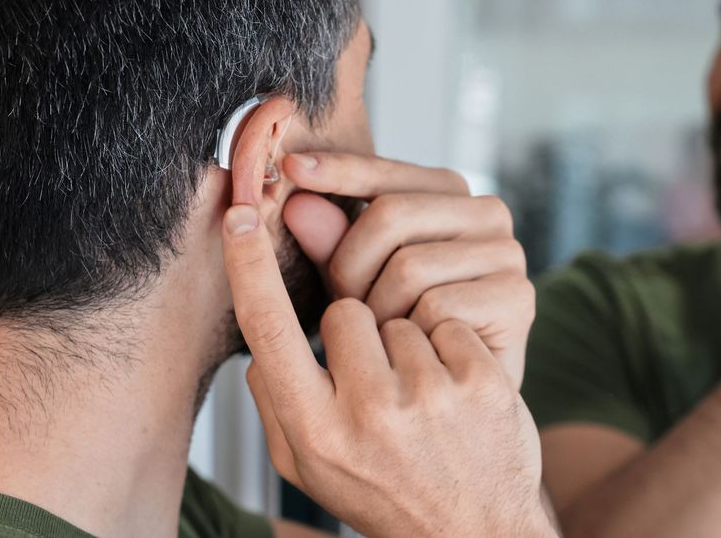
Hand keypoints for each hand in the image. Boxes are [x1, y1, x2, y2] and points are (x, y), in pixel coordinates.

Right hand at [221, 205, 553, 537]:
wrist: (476, 532)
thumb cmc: (383, 494)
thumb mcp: (310, 466)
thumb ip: (275, 396)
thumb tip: (259, 322)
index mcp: (313, 431)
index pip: (268, 330)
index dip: (249, 267)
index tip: (240, 214)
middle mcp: (368, 413)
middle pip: (342, 310)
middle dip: (356, 331)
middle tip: (377, 381)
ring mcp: (429, 395)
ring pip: (396, 315)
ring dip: (404, 342)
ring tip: (420, 398)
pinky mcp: (480, 380)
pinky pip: (446, 321)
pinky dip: (448, 346)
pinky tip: (454, 392)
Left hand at [281, 152, 533, 385]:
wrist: (459, 415)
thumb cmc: (401, 337)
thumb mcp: (356, 284)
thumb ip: (330, 243)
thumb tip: (295, 202)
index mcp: (450, 194)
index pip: (385, 173)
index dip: (338, 171)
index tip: (289, 168)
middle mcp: (488, 212)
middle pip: (390, 215)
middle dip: (348, 266)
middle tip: (341, 310)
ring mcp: (508, 253)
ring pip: (408, 266)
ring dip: (377, 312)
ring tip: (378, 342)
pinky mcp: (517, 296)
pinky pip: (436, 307)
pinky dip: (410, 336)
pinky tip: (413, 357)